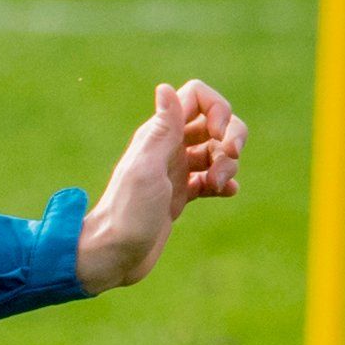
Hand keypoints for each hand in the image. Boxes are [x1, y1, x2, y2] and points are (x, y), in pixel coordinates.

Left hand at [77, 78, 245, 294]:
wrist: (113, 255)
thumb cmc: (127, 214)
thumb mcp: (146, 169)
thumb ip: (161, 131)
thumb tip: (164, 88)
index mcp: (158, 135)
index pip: (197, 96)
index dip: (218, 108)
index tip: (218, 135)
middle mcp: (167, 149)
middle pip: (214, 123)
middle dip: (231, 137)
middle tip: (227, 159)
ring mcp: (175, 172)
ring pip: (217, 152)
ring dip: (228, 164)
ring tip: (216, 185)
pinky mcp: (180, 196)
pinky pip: (212, 179)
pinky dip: (225, 183)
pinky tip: (225, 193)